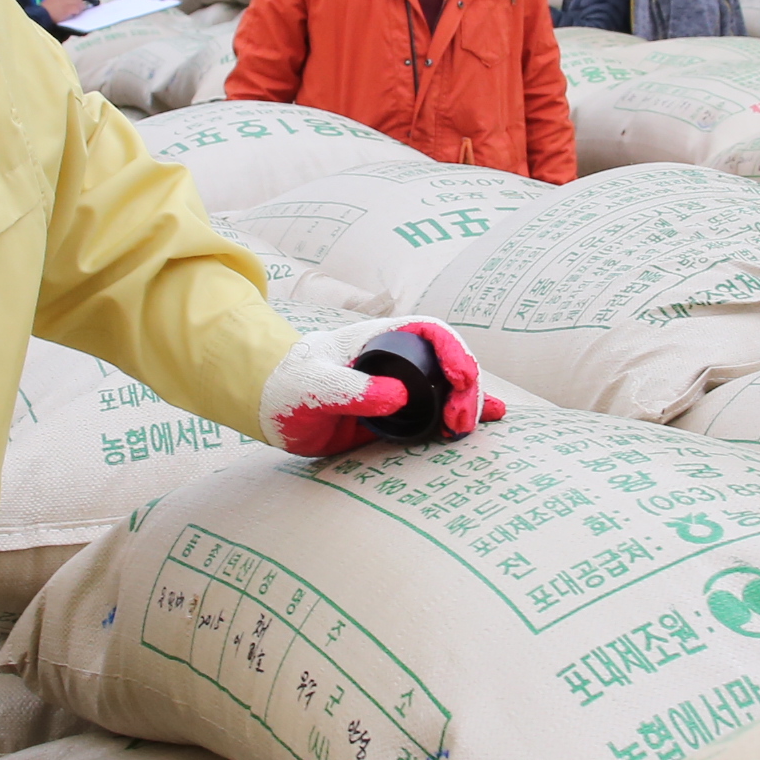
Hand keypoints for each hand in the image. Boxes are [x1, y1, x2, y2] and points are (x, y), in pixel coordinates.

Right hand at [43, 0, 92, 23]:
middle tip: (80, 6)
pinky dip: (78, 11)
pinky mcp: (69, 8)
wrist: (41, 15)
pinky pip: (77, 8)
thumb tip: (65, 3)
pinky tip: (76, 14)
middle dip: (79, 1)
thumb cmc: (43, 10)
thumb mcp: (50, 0)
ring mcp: (67, 1)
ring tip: (79, 11)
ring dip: (80, 7)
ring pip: (78, 2)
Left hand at [259, 317, 509, 457]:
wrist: (271, 408)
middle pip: (448, 362)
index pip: (430, 333)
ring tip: (472, 426)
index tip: (461, 380)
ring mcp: (400, 388)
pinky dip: (462, 414)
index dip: (454, 352)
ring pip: (448, 387)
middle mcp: (397, 360)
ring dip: (468, 403)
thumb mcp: (312, 386)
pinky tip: (487, 420)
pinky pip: (436, 411)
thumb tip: (400, 396)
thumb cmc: (286, 386)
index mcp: (380, 340)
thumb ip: (351, 389)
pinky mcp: (397, 415)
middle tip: (459, 423)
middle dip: (465, 388)